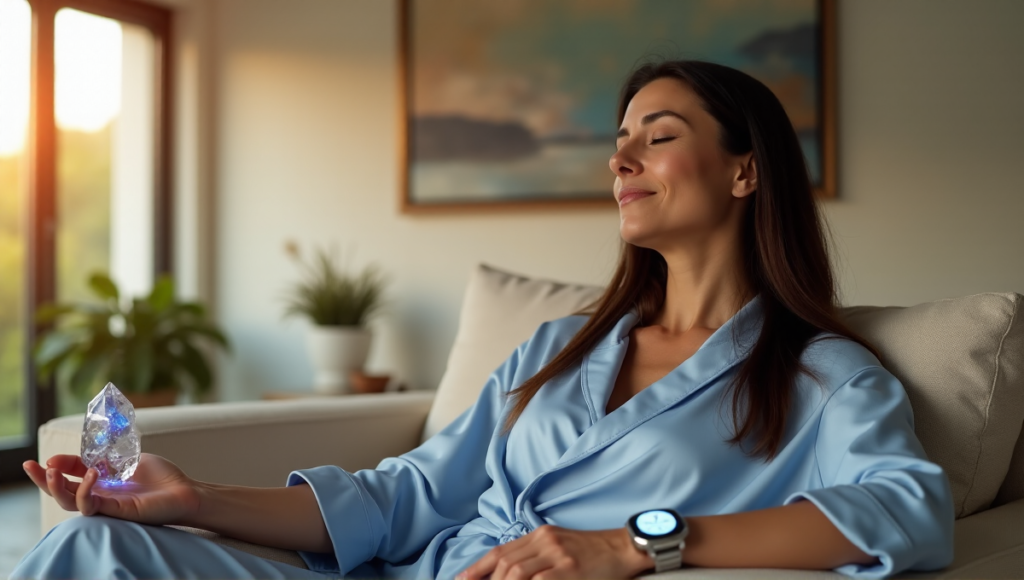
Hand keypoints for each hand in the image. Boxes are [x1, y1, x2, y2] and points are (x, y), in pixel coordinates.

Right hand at [23, 453, 201, 524]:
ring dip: (58, 488)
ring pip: (70, 504)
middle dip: (43, 481)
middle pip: (62, 494)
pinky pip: (93, 507)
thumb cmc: (160, 477)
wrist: (185, 491)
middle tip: (32, 467)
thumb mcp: (127, 459)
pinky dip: (86, 492)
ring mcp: (107, 505)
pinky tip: (91, 475)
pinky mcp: (118, 512)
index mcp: (101, 482)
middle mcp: (100, 495)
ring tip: (53, 472)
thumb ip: (104, 456)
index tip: (48, 458)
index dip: (57, 467)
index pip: (70, 477)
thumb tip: (81, 451)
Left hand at [458, 525, 652, 579]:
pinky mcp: (569, 570)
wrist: (622, 548)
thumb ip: (534, 555)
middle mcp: (545, 541)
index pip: (500, 551)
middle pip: (505, 563)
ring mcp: (557, 555)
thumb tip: (508, 573)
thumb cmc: (591, 552)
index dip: (477, 568)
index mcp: (539, 535)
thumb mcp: (559, 545)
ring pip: (517, 573)